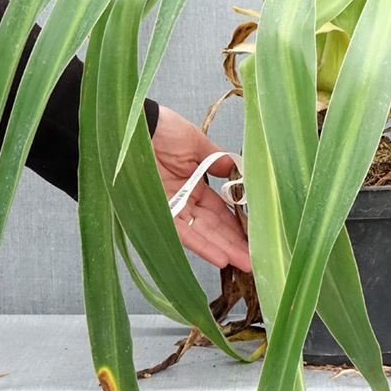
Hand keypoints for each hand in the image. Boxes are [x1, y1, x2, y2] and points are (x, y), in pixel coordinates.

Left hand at [151, 105, 250, 272]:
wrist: (134, 127)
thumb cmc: (164, 129)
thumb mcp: (196, 141)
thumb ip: (216, 158)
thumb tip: (237, 172)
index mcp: (195, 180)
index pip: (220, 207)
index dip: (237, 221)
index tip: (256, 233)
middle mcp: (185, 198)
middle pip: (214, 225)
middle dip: (235, 242)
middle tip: (256, 259)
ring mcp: (172, 207)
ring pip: (202, 233)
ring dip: (224, 248)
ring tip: (245, 263)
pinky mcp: (158, 214)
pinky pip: (182, 234)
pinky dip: (202, 245)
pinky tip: (220, 257)